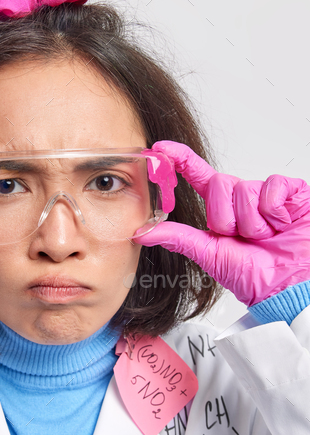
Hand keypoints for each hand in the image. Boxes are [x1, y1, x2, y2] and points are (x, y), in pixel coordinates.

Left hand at [133, 140, 309, 305]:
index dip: (180, 159)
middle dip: (226, 217)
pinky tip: (282, 224)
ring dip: (252, 220)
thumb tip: (142, 232)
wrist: (289, 286)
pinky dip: (274, 211)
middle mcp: (242, 199)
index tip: (160, 148)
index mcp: (222, 210)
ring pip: (244, 188)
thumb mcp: (210, 255)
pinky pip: (272, 187)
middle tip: (241, 236)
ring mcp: (266, 194)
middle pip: (218, 183)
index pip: (198, 176)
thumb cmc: (255, 275)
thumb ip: (178, 239)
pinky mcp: (292, 192)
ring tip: (265, 236)